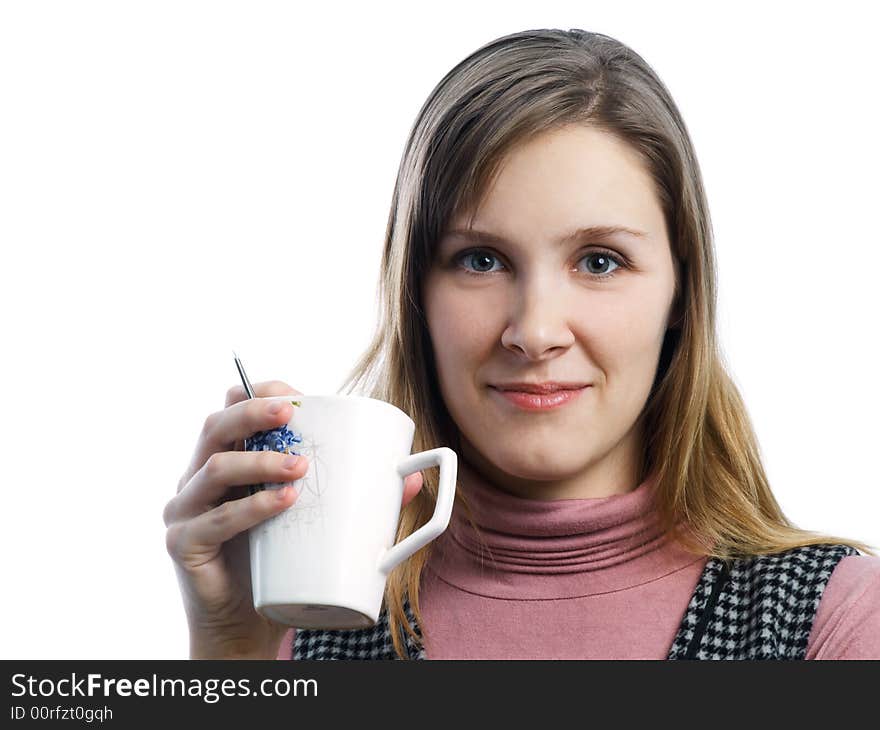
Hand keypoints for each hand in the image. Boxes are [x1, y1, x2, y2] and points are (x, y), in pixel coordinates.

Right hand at [164, 380, 424, 657]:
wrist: (244, 625)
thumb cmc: (277, 562)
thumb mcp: (312, 520)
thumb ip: (355, 497)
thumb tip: (411, 478)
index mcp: (226, 459)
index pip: (231, 408)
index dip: (259, 393)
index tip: (296, 397)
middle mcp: (198, 477)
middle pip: (215, 426)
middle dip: (253, 412)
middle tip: (290, 413)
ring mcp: (185, 509)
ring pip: (214, 467)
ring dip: (259, 461)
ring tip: (301, 467)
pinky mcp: (183, 544)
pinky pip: (215, 520)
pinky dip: (251, 509)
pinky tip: (282, 503)